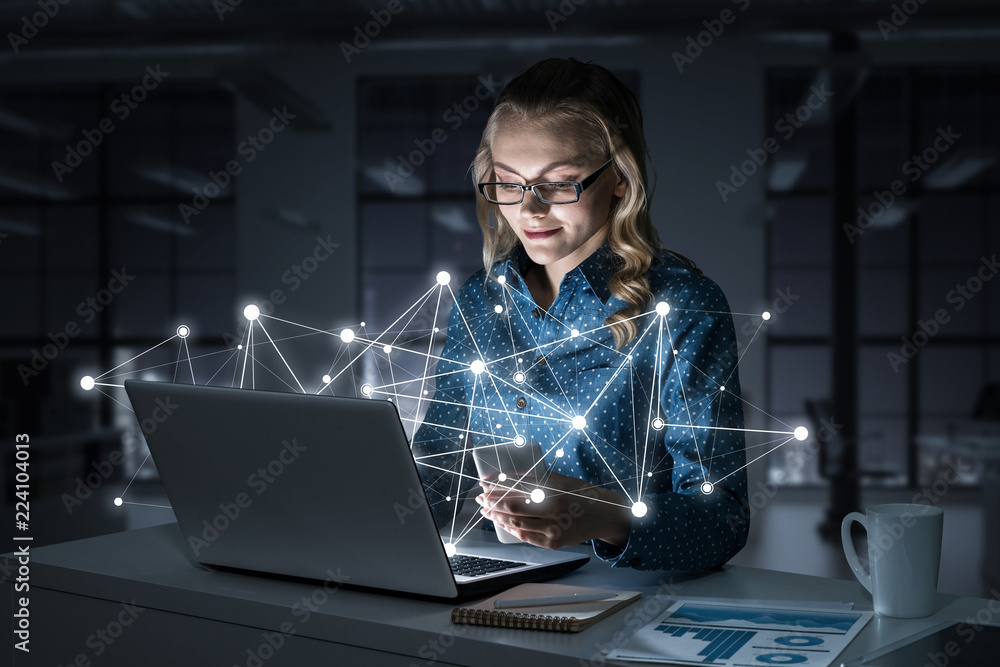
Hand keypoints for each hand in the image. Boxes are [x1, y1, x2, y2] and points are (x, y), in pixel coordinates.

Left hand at [476, 469, 631, 550]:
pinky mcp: (553, 542)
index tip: (484, 482)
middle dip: (492, 500)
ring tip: (486, 510)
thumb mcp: (562, 480)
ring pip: (516, 521)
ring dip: (497, 516)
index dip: (497, 484)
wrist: (604, 516)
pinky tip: (502, 523)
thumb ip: (539, 479)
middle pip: (513, 504)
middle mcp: (553, 508)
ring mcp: (553, 527)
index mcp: (554, 489)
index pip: (518, 485)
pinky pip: (525, 536)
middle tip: (480, 497)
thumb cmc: (581, 494)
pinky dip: (510, 529)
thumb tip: (510, 476)